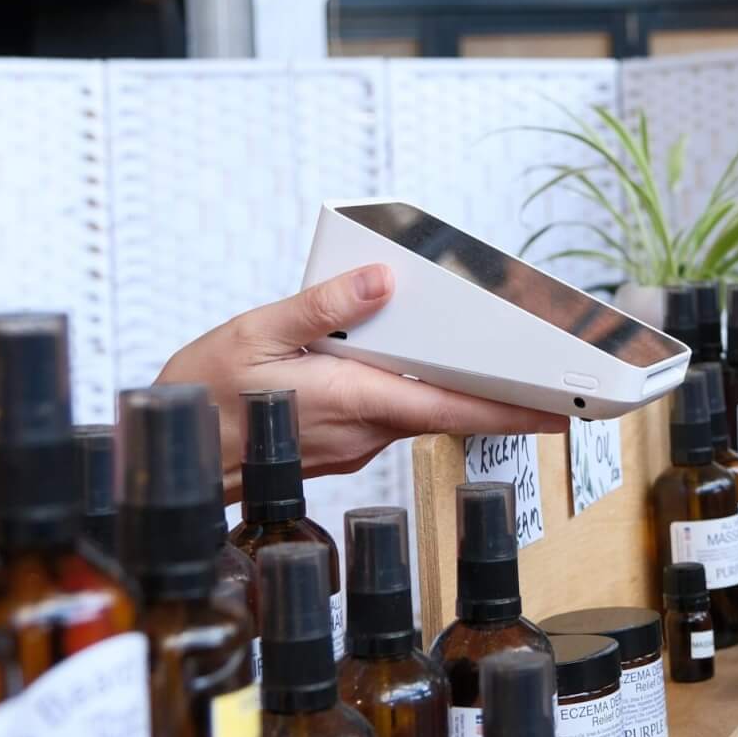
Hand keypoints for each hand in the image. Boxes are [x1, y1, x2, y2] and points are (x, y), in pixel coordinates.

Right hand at [156, 264, 565, 484]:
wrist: (176, 454)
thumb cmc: (205, 397)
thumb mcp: (256, 333)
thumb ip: (321, 306)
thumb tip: (379, 283)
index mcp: (352, 399)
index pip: (451, 408)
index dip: (511, 409)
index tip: (561, 408)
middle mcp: (362, 429)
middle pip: (444, 408)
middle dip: (494, 390)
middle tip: (544, 372)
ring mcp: (353, 443)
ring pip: (415, 408)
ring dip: (443, 385)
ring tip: (473, 350)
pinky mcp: (340, 444)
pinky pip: (387, 413)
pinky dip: (404, 389)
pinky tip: (392, 361)